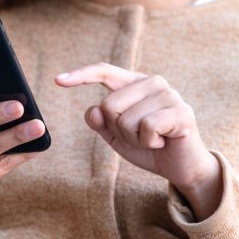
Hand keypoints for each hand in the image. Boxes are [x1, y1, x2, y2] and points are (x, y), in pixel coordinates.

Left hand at [55, 62, 221, 218]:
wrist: (181, 167)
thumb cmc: (148, 146)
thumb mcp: (117, 136)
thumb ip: (101, 123)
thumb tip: (92, 110)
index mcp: (135, 84)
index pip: (105, 72)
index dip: (81, 75)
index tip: (57, 81)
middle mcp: (153, 83)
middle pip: (109, 105)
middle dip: (117, 130)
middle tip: (139, 137)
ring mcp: (169, 95)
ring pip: (126, 119)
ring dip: (134, 139)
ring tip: (152, 140)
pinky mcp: (181, 112)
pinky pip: (146, 127)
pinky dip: (148, 142)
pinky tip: (162, 142)